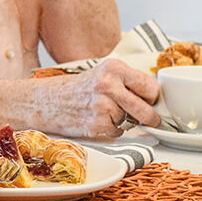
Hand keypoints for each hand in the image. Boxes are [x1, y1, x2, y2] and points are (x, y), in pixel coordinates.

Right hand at [27, 58, 160, 138]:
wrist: (44, 100)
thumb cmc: (76, 88)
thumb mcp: (102, 73)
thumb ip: (127, 81)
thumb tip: (157, 99)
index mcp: (114, 68)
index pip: (152, 87)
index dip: (153, 97)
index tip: (150, 101)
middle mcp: (108, 85)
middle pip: (147, 109)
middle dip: (150, 117)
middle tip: (150, 119)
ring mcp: (102, 106)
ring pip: (132, 122)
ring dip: (125, 122)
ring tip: (107, 113)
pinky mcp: (96, 125)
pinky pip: (118, 132)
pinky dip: (112, 130)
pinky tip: (98, 120)